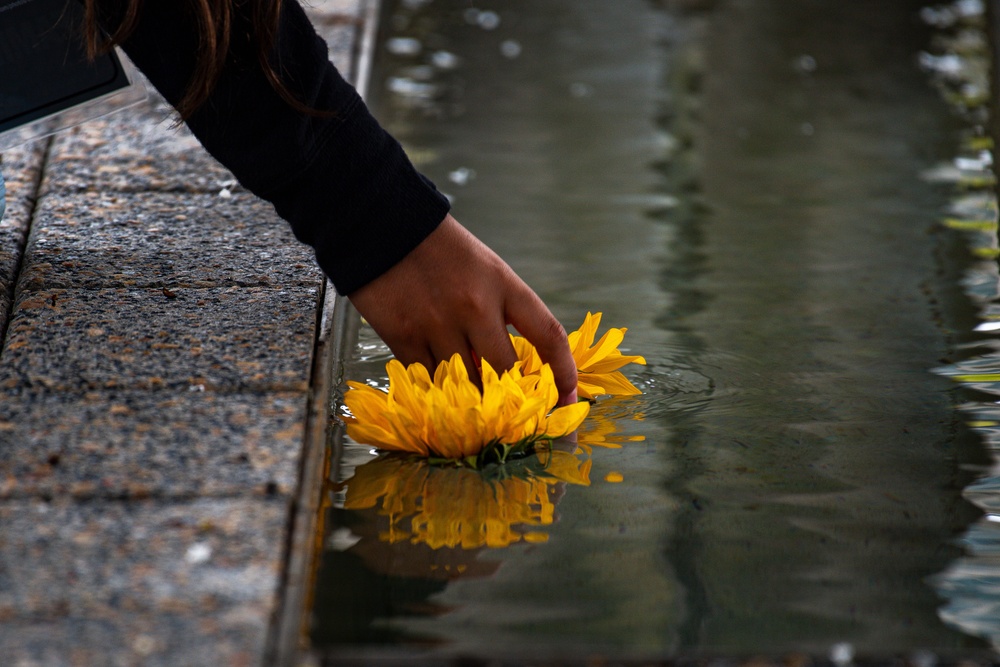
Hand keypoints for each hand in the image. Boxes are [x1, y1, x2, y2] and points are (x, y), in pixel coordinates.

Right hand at [348, 214, 577, 404]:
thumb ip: (501, 314)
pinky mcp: (404, 336)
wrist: (383, 224)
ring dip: (470, 401)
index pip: (548, 335)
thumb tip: (507, 370)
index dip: (564, 373)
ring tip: (472, 409)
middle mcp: (476, 307)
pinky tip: (438, 394)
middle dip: (513, 399)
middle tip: (514, 415)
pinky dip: (436, 391)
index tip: (569, 398)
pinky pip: (428, 380)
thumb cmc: (440, 250)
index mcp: (504, 285)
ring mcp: (438, 324)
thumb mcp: (485, 270)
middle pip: (506, 373)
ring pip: (465, 385)